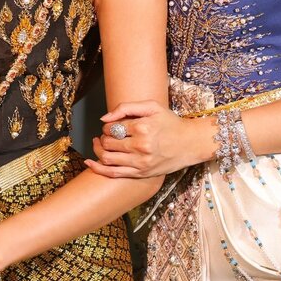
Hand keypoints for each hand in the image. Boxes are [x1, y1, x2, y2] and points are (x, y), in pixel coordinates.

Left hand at [84, 100, 206, 178]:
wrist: (190, 144)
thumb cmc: (171, 123)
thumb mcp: (152, 107)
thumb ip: (127, 107)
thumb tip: (104, 118)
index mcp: (142, 128)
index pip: (112, 127)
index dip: (107, 126)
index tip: (112, 126)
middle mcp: (140, 146)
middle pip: (108, 143)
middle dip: (103, 138)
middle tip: (106, 135)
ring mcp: (140, 162)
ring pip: (107, 158)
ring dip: (98, 150)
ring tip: (99, 144)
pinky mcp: (141, 173)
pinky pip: (113, 173)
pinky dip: (98, 168)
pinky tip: (90, 163)